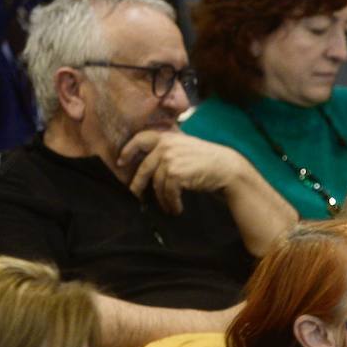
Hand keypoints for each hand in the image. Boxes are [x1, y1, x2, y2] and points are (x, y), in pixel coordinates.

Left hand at [122, 133, 246, 215]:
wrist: (226, 168)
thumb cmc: (207, 160)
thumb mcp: (185, 147)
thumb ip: (168, 149)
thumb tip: (149, 165)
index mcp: (167, 137)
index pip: (140, 139)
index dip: (128, 150)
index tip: (121, 162)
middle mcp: (166, 146)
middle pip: (144, 168)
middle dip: (139, 184)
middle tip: (136, 195)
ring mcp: (170, 159)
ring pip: (156, 184)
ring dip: (162, 199)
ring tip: (168, 207)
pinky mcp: (175, 173)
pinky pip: (167, 192)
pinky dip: (171, 203)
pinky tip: (176, 208)